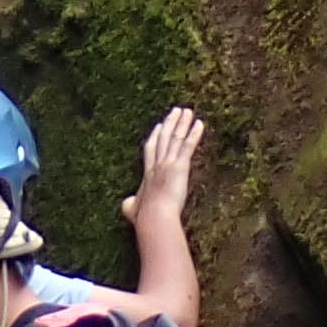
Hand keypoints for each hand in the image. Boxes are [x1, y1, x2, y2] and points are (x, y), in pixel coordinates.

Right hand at [125, 105, 203, 240]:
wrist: (154, 216)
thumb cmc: (145, 216)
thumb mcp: (132, 209)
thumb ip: (130, 204)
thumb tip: (128, 203)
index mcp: (148, 173)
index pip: (151, 149)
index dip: (155, 137)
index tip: (159, 126)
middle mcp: (157, 164)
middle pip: (163, 138)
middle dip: (170, 123)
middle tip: (176, 111)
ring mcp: (168, 163)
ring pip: (175, 138)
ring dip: (182, 123)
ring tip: (188, 111)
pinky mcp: (179, 166)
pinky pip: (187, 146)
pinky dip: (193, 134)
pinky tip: (199, 123)